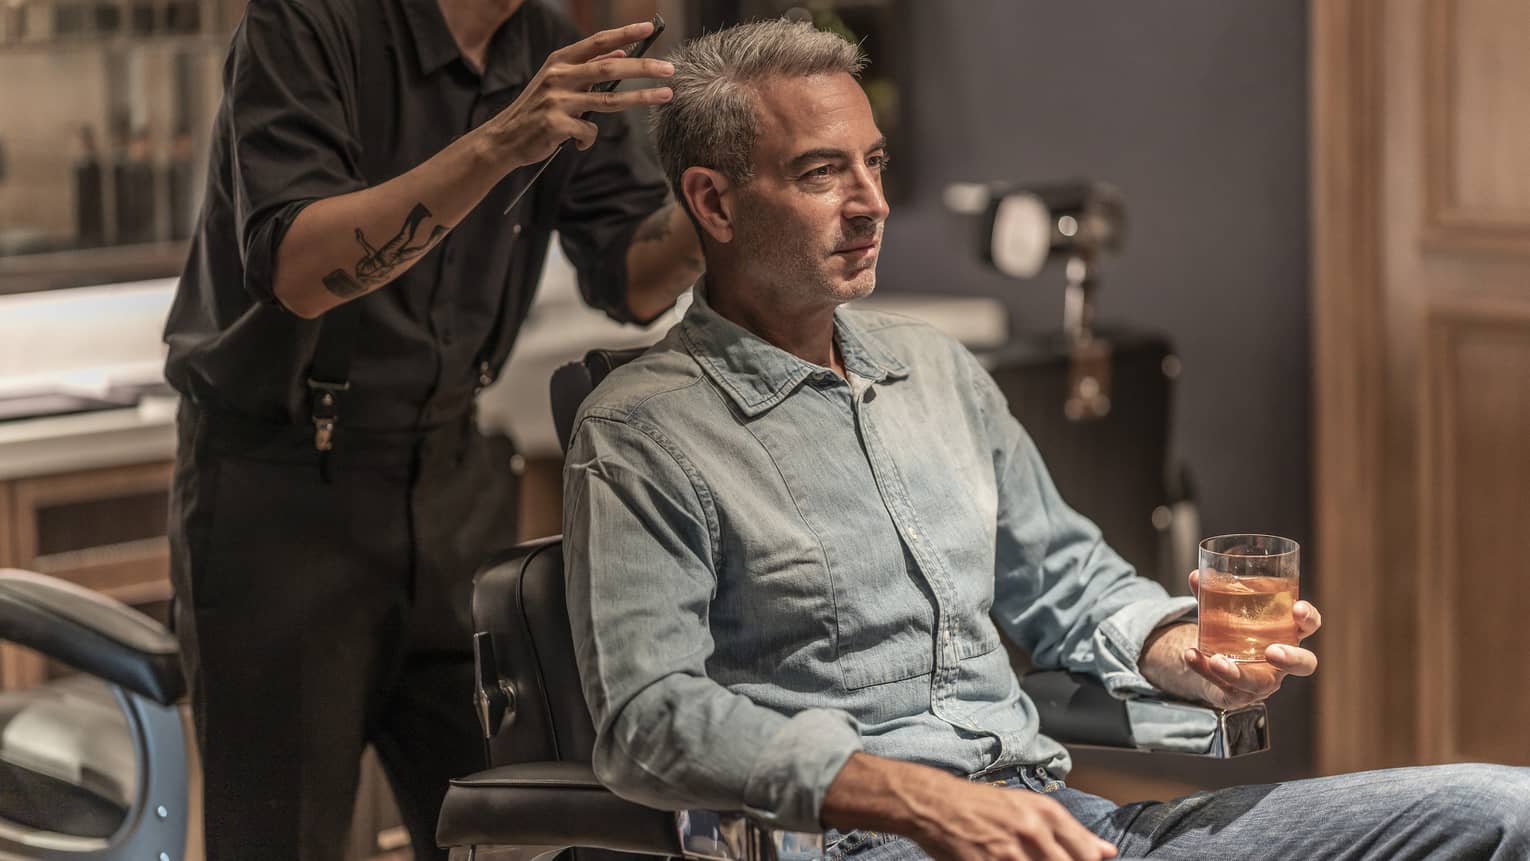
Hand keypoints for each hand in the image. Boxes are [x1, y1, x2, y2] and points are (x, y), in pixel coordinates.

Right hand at [485, 21, 674, 166]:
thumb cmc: (536, 110)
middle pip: (610, 67)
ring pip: (609, 99)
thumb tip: (620, 52)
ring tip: (666, 95)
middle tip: (669, 68)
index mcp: (560, 61)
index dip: (624, 33)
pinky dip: (588, 138)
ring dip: (641, 97)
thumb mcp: (557, 81)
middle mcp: (559, 76)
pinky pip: (589, 131)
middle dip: (643, 66)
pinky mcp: (556, 124)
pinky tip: (576, 141)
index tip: (648, 27)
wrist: (504, 138)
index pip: (597, 42)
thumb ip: (586, 67)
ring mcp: (557, 100)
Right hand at [822, 754, 1115, 860]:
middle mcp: (1032, 831)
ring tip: (1017, 857)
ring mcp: (1009, 852)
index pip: (1086, 853)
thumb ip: (1072, 833)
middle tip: (1040, 859)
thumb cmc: (981, 805)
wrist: (935, 804)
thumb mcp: (1029, 808)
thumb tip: (1108, 853)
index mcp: (1046, 814)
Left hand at [1177, 569, 1321, 708]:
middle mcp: (1280, 662)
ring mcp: (1262, 682)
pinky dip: (1204, 671)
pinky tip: (1191, 656)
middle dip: (1291, 658)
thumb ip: (1212, 594)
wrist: (1213, 667)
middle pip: (1303, 664)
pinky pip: (1224, 688)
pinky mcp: (1238, 695)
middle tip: (1272, 651)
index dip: (1309, 618)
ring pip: (1259, 683)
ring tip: (1217, 660)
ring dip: (1237, 672)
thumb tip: (1196, 576)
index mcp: (1285, 634)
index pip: (1308, 626)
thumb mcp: (1224, 612)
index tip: (1297, 609)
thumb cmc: (1233, 635)